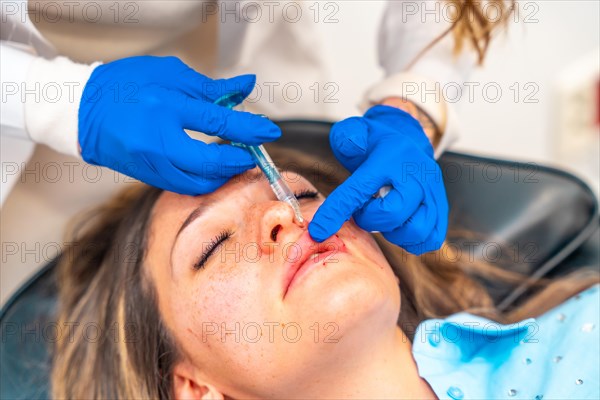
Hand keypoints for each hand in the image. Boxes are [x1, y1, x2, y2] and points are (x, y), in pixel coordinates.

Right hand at [78, 56, 280, 194]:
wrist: (82, 111)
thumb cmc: (127, 85)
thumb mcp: (170, 74)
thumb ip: (210, 87)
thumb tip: (247, 87)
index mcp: (164, 108)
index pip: (216, 122)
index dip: (248, 129)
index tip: (269, 131)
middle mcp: (156, 141)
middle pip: (209, 164)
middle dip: (237, 162)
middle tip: (251, 153)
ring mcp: (150, 164)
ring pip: (197, 183)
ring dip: (223, 175)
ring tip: (236, 162)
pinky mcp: (147, 177)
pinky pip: (183, 186)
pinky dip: (204, 180)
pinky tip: (213, 170)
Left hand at [308, 105, 447, 254]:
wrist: (408, 142)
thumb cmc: (374, 144)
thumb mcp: (355, 131)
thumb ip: (346, 137)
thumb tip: (350, 146)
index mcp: (390, 156)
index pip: (360, 189)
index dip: (336, 212)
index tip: (318, 231)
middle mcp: (417, 174)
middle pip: (393, 214)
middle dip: (370, 219)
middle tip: (363, 210)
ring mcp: (434, 191)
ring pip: (417, 230)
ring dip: (394, 233)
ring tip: (383, 217)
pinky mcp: (441, 207)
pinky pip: (430, 239)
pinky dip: (411, 241)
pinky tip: (398, 227)